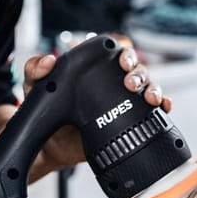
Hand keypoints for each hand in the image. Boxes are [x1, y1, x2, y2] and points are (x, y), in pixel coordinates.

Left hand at [24, 39, 170, 180]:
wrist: (51, 146)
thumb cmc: (45, 112)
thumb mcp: (35, 87)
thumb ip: (35, 70)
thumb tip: (48, 61)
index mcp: (94, 69)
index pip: (115, 52)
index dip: (123, 51)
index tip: (121, 59)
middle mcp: (112, 82)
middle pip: (136, 68)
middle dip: (139, 71)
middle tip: (131, 81)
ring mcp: (123, 101)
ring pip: (147, 86)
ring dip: (153, 87)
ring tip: (148, 96)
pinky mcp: (130, 120)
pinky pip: (152, 111)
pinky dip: (162, 106)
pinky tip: (162, 107)